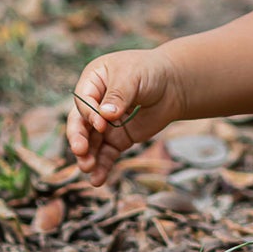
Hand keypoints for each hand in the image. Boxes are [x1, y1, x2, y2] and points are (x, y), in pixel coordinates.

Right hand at [65, 47, 187, 185]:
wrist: (173, 85)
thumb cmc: (150, 71)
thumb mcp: (132, 76)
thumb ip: (118, 95)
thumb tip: (105, 116)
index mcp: (92, 81)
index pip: (83, 101)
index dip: (89, 115)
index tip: (101, 125)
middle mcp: (94, 104)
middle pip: (80, 124)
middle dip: (79, 138)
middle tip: (80, 151)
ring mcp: (105, 124)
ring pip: (91, 143)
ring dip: (87, 157)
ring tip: (88, 169)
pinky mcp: (117, 138)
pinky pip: (106, 154)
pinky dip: (102, 166)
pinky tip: (98, 180)